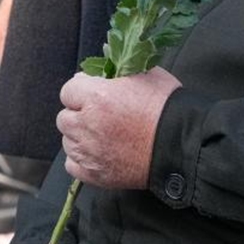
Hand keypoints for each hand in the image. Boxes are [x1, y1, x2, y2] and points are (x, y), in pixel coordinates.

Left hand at [57, 66, 181, 188]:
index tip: (94, 91)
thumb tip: (104, 69)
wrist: (180, 143)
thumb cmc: (166, 106)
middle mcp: (87, 124)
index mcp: (97, 96)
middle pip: (64, 117)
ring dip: (79, 135)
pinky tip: (98, 151)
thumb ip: (118, 70)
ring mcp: (89, 152)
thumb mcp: (146, 74)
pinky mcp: (94, 173)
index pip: (68, 89)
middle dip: (78, 113)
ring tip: (101, 133)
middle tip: (99, 113)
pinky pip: (72, 164)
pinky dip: (81, 158)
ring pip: (67, 141)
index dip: (81, 89)